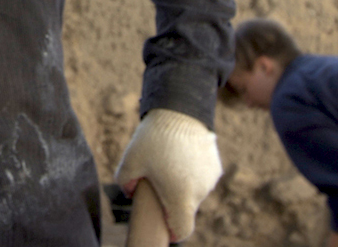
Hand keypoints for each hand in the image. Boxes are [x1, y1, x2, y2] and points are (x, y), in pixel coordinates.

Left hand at [115, 108, 221, 241]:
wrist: (178, 110)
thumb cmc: (153, 138)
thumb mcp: (130, 159)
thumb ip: (125, 181)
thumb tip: (129, 192)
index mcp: (181, 197)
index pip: (182, 230)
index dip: (172, 230)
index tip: (163, 222)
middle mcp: (199, 192)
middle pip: (185, 208)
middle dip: (172, 199)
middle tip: (157, 178)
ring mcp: (210, 179)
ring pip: (194, 191)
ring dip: (182, 183)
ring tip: (167, 161)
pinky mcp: (215, 166)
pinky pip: (201, 177)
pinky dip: (191, 172)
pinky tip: (180, 154)